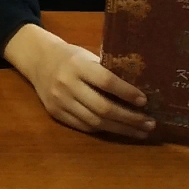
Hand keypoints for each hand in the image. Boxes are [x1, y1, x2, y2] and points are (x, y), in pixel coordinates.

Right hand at [4, 24, 154, 138]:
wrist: (38, 61)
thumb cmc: (70, 57)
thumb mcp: (87, 56)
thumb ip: (107, 71)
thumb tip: (140, 89)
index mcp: (77, 66)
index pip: (106, 82)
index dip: (127, 93)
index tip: (145, 101)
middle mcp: (67, 84)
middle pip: (102, 107)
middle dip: (130, 118)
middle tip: (150, 123)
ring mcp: (60, 101)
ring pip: (95, 121)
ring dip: (121, 129)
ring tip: (140, 131)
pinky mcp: (55, 113)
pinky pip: (84, 126)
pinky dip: (103, 129)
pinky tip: (118, 129)